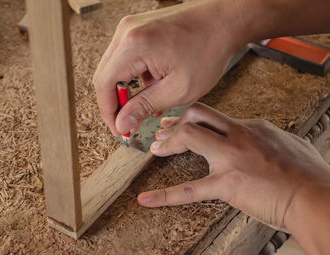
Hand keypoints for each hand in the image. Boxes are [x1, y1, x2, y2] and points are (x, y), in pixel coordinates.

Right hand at [93, 0, 243, 135]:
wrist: (224, 20)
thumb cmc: (209, 49)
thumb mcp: (178, 88)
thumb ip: (145, 106)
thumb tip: (122, 122)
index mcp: (134, 45)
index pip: (104, 84)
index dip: (108, 111)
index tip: (118, 129)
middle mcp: (126, 32)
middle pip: (105, 75)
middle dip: (115, 103)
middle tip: (127, 123)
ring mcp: (131, 28)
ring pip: (114, 68)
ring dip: (126, 91)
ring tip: (144, 108)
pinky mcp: (138, 29)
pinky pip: (126, 58)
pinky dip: (134, 77)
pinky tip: (151, 90)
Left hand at [138, 103, 329, 230]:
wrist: (317, 198)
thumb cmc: (308, 175)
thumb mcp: (290, 144)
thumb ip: (271, 136)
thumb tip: (264, 133)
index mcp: (251, 128)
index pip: (215, 117)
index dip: (194, 120)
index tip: (183, 124)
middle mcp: (238, 136)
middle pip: (198, 114)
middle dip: (176, 122)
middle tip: (162, 131)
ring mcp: (231, 158)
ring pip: (190, 136)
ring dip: (169, 143)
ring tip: (156, 150)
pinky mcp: (227, 184)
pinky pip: (190, 190)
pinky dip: (165, 196)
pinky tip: (147, 199)